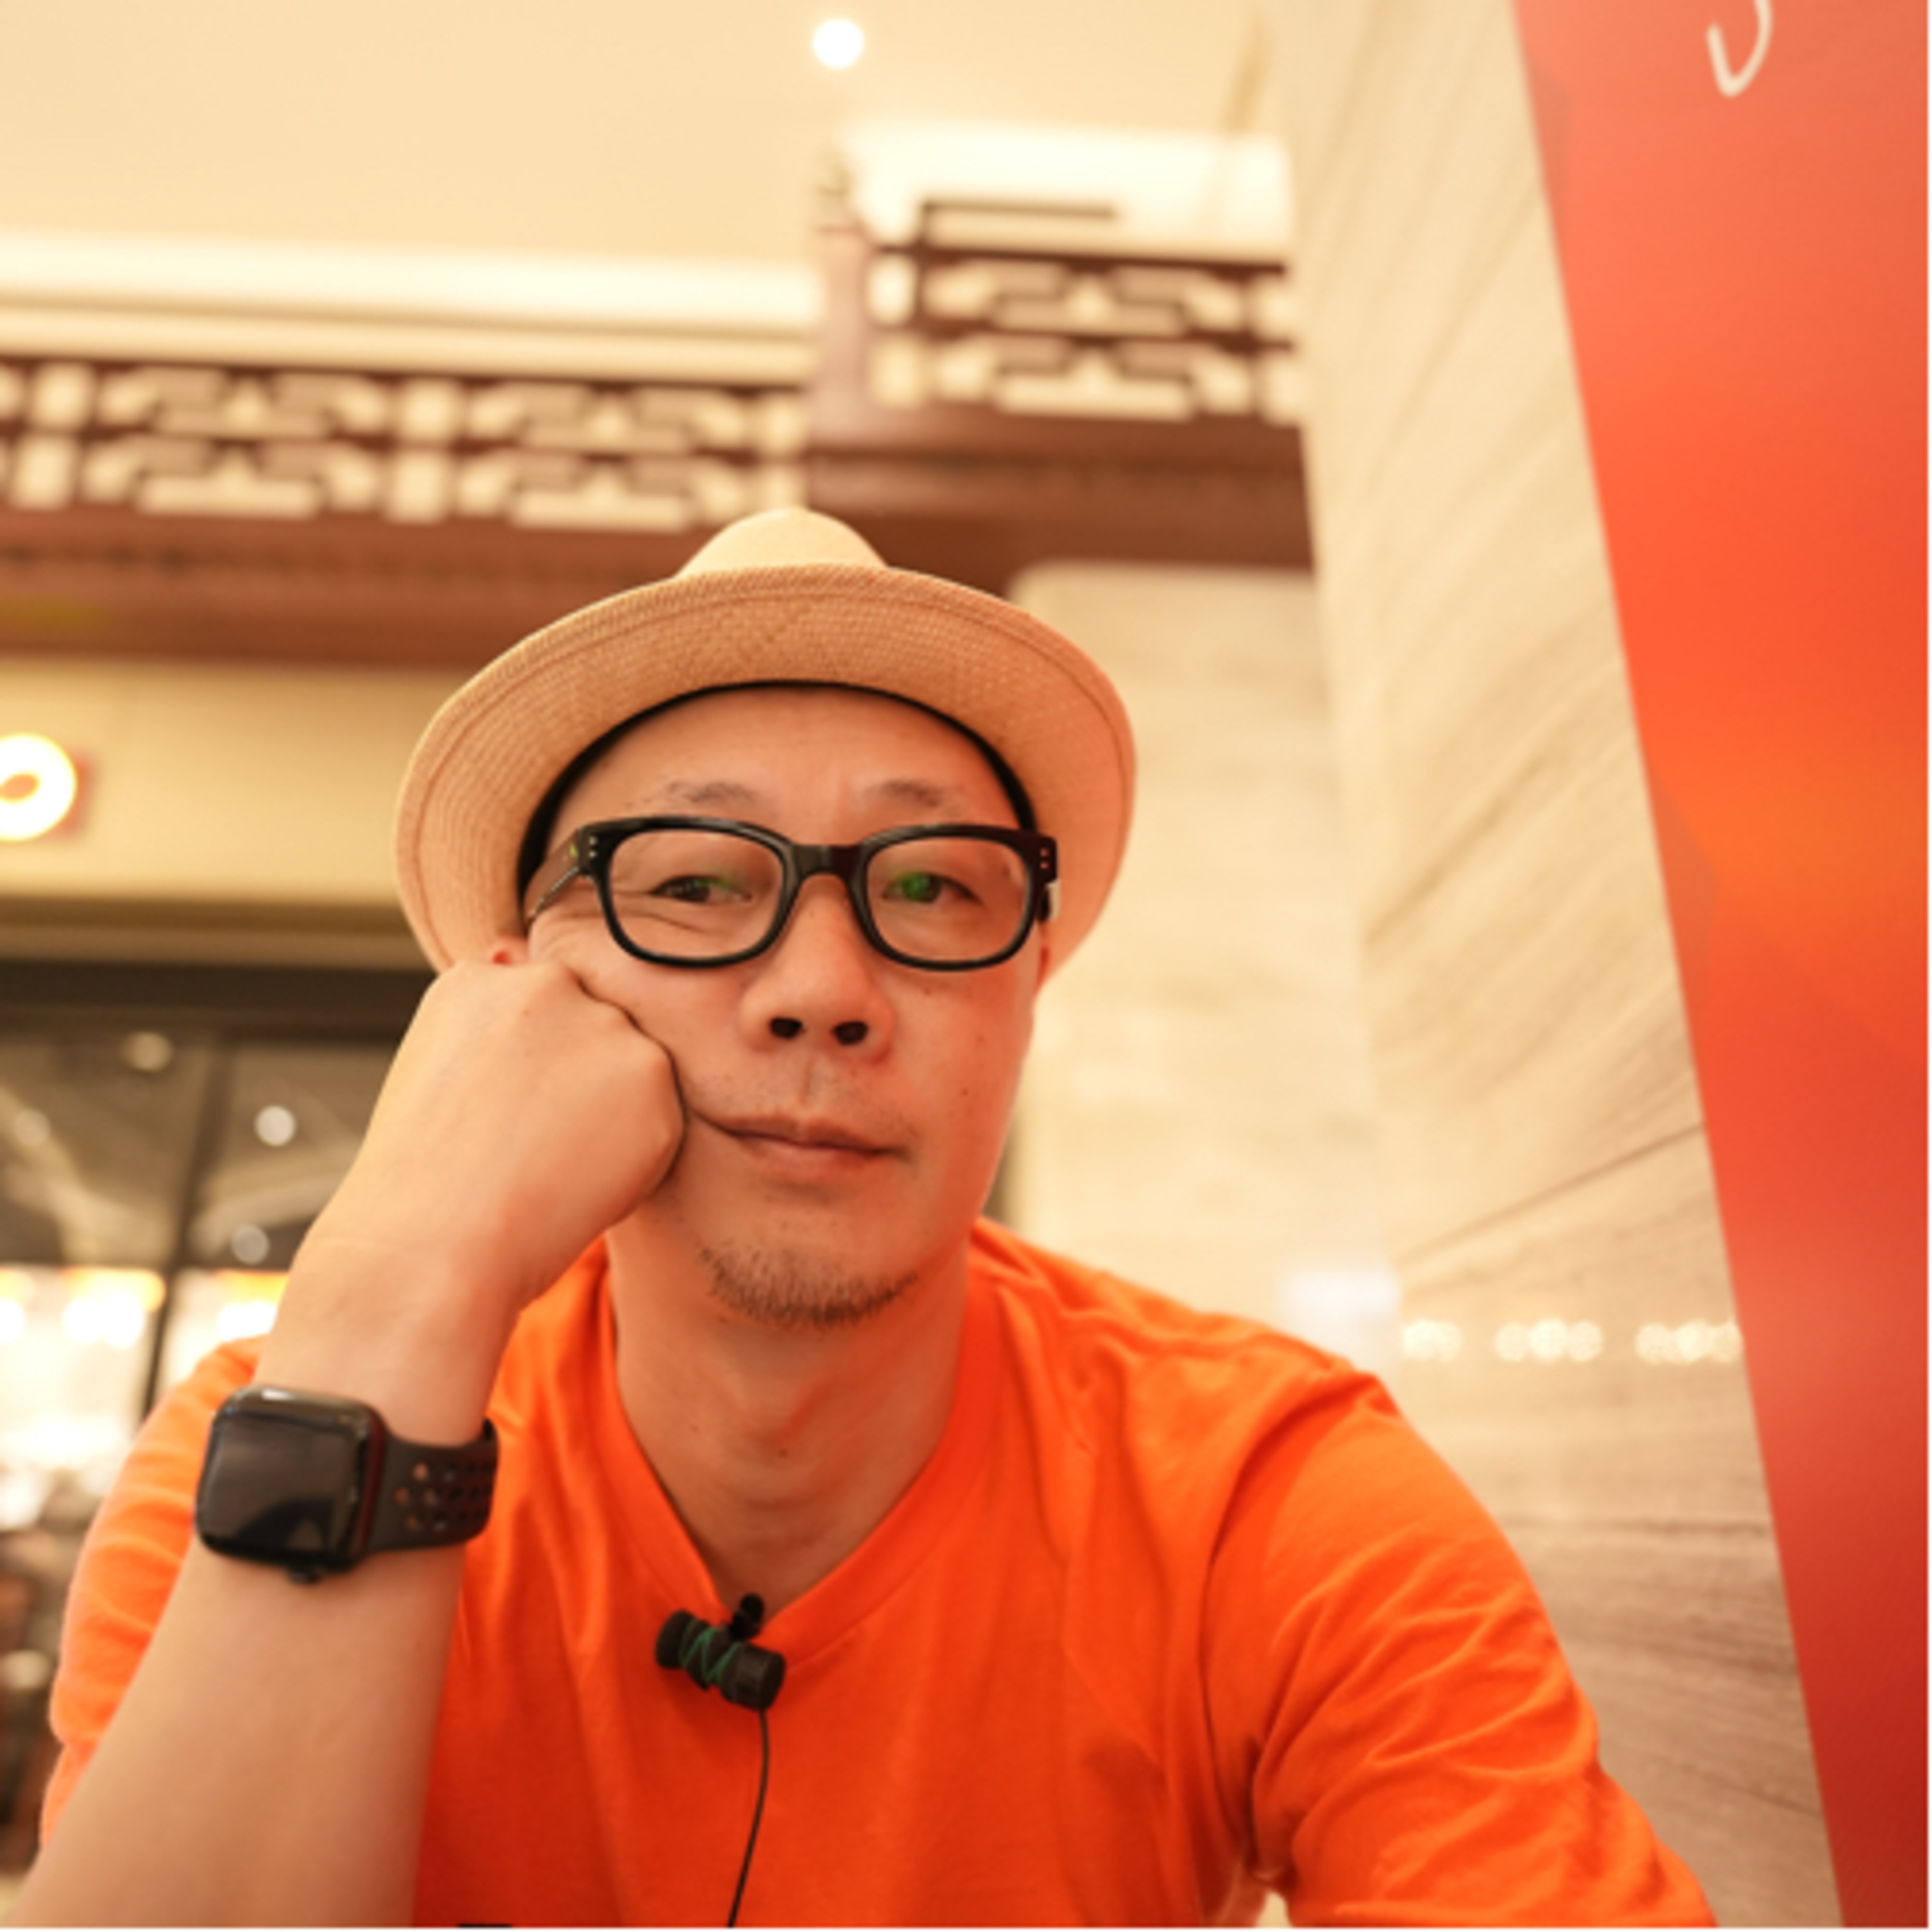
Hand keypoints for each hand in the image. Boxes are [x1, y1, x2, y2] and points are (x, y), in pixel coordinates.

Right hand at [258, 955, 682, 1433]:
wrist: (433, 1244)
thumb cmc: (426, 1178)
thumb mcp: (436, 1067)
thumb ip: (491, 1010)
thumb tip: (514, 948)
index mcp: (482, 979)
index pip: (542, 1010)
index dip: (533, 1075)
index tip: (505, 1118)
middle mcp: (548, 984)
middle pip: (595, 1031)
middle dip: (576, 1086)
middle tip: (528, 1147)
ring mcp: (605, 1027)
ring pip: (634, 1071)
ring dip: (610, 1117)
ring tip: (548, 1164)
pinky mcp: (653, 1079)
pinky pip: (663, 1119)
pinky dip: (637, 1157)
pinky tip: (579, 1180)